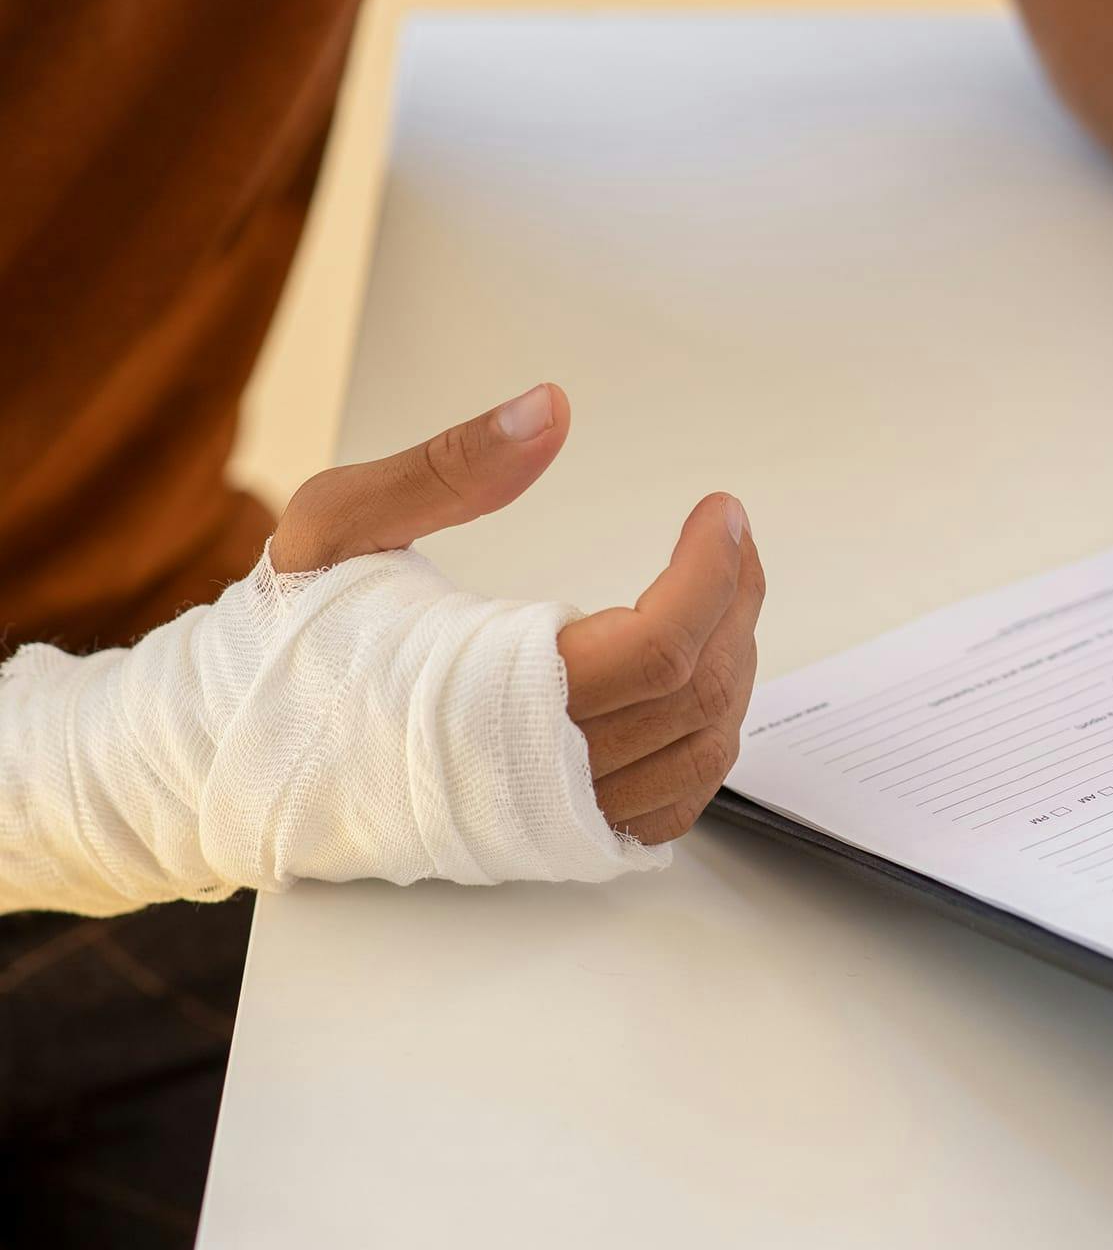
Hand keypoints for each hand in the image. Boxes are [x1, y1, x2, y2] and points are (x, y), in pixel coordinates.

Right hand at [272, 382, 763, 841]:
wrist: (239, 757)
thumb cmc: (287, 641)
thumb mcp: (341, 523)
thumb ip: (447, 465)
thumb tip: (550, 409)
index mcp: (495, 699)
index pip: (659, 647)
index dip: (712, 573)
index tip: (720, 510)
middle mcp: (538, 776)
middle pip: (697, 696)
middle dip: (736, 601)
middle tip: (730, 534)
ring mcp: (556, 819)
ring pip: (701, 753)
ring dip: (734, 664)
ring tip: (726, 587)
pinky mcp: (562, 840)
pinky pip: (675, 803)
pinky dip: (709, 735)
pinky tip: (702, 672)